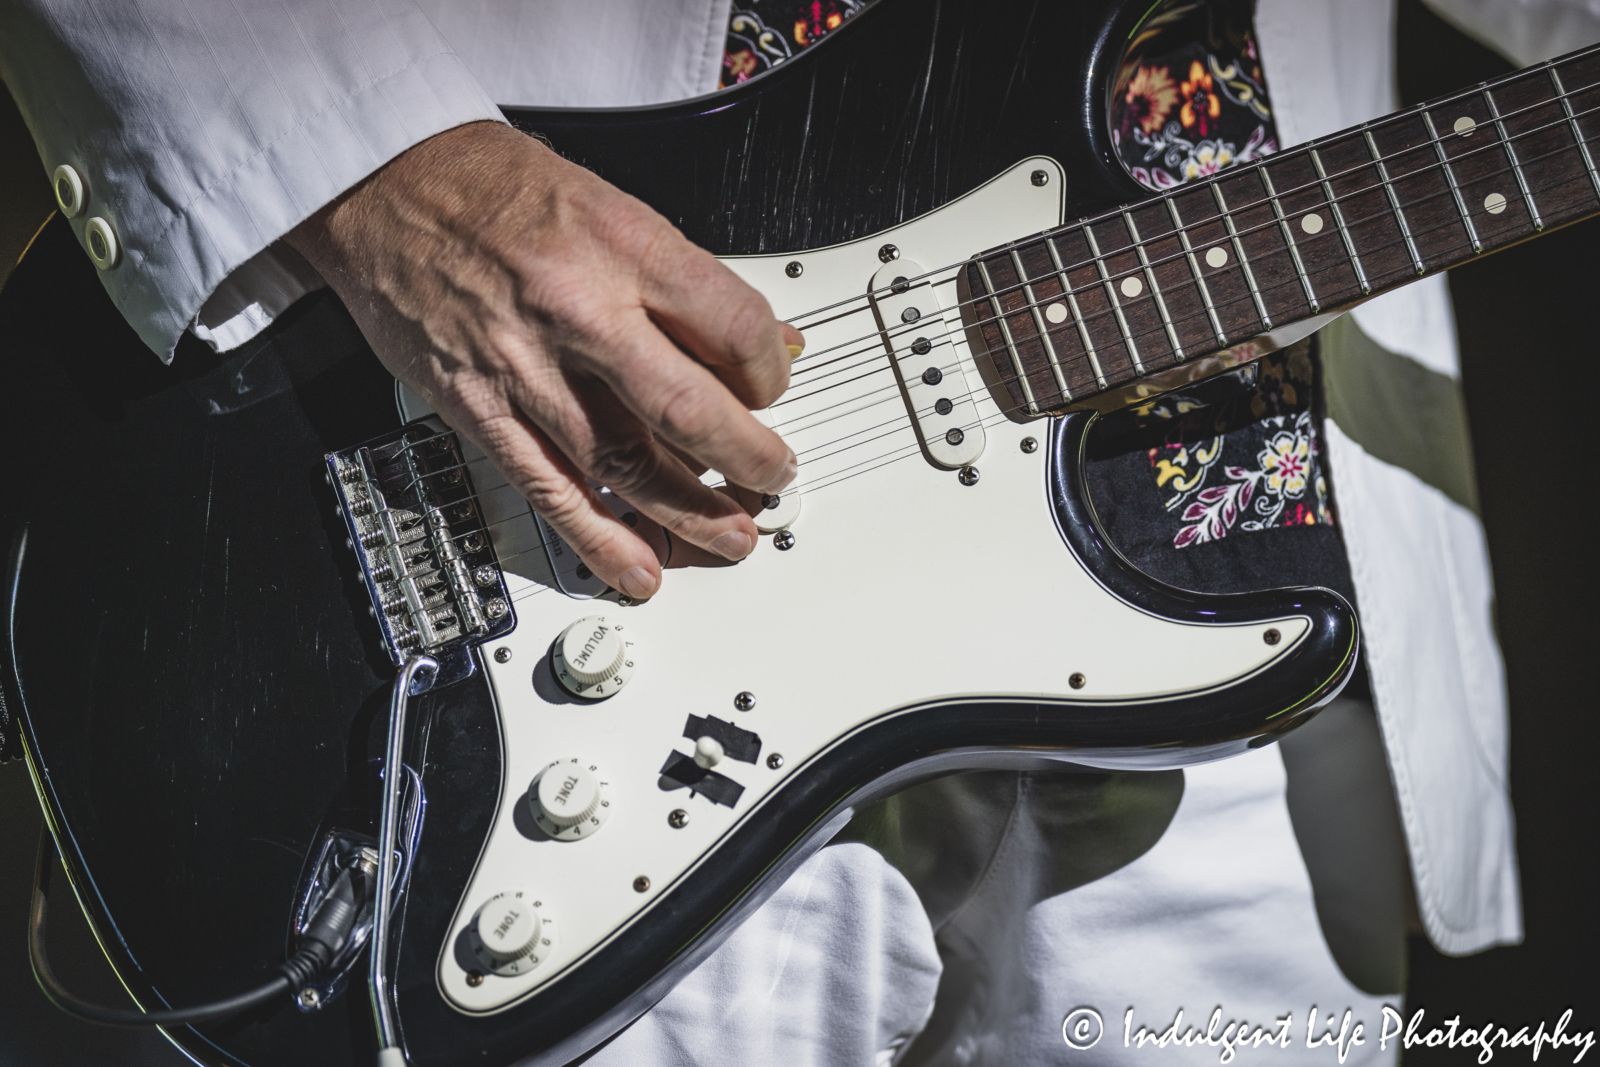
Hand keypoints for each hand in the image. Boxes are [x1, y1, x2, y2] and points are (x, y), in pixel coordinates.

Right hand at [287, 121, 799, 600]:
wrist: (384, 187)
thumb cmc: (493, 189)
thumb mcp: (610, 204)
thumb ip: (683, 281)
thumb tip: (760, 340)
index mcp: (623, 245)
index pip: (733, 328)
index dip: (769, 372)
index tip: (771, 389)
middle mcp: (580, 308)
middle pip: (689, 408)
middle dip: (747, 460)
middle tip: (771, 479)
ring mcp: (526, 366)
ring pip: (627, 462)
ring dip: (689, 513)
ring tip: (730, 537)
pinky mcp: (479, 408)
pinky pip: (549, 488)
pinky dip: (599, 538)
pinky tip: (637, 567)